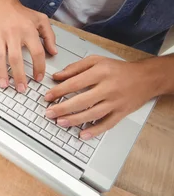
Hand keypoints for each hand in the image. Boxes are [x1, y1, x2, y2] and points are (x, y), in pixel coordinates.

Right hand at [0, 1, 57, 92]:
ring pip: (0, 57)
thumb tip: (53, 52)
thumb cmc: (21, 12)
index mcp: (28, 31)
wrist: (1, 1)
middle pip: (16, 58)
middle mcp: (13, 34)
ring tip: (4, 85)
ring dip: (1, 73)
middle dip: (19, 75)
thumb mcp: (41, 20)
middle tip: (21, 89)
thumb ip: (49, 36)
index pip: (36, 52)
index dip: (39, 66)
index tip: (38, 77)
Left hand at [44, 56, 158, 138]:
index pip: (75, 83)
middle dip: (63, 108)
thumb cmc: (119, 69)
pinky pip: (107, 124)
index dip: (59, 91)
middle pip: (82, 100)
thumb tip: (57, 76)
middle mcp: (109, 87)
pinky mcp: (121, 112)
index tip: (47, 97)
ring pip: (93, 114)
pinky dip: (95, 130)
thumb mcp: (97, 60)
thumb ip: (75, 67)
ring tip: (60, 122)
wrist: (146, 78)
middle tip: (49, 113)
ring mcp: (116, 102)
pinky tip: (83, 135)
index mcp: (101, 72)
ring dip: (75, 120)